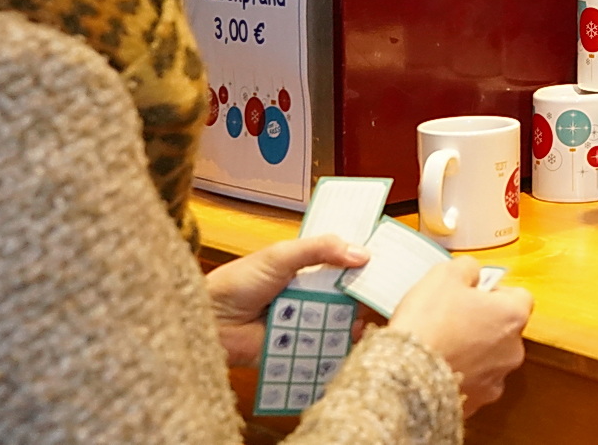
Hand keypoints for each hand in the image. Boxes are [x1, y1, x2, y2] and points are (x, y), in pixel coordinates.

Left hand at [206, 234, 369, 366]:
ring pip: (339, 322)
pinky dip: (338, 345)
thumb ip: (320, 249)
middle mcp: (309, 296)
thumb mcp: (281, 255)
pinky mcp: (298, 348)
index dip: (364, 265)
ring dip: (354, 320)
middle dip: (364, 295)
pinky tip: (350, 338)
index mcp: (306, 269)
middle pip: (346, 296)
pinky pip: (324, 348)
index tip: (388, 264)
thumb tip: (362, 254)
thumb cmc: (238, 283)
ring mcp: (304, 323)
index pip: (342, 265)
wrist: (208, 323)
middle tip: (384, 294)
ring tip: (367, 318)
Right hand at [390, 256, 533, 416]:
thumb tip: (473, 272)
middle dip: (482, 323)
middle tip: (452, 318)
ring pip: (489, 359)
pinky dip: (458, 376)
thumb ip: (468, 267)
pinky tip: (435, 369)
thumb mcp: (445, 275)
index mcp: (513, 316)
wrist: (406, 376)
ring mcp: (495, 380)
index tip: (473, 293)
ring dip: (471, 352)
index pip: (519, 297)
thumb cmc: (428, 323)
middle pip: (504, 329)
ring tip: (440, 345)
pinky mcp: (476, 404)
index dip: (495, 291)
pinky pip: (472, 384)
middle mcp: (513, 350)